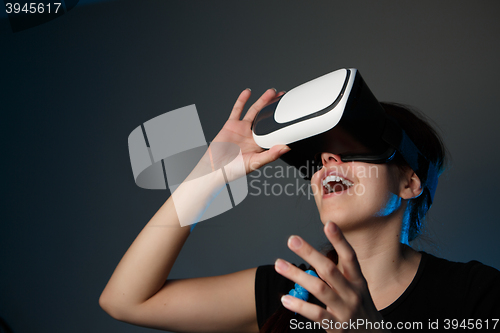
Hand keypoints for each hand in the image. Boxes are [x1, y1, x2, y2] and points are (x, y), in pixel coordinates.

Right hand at [212, 88, 290, 174]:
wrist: (215, 168)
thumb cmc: (233, 170)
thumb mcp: (255, 163)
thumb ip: (271, 155)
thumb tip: (285, 148)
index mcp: (260, 145)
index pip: (273, 131)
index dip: (280, 122)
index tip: (289, 114)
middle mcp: (252, 135)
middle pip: (265, 118)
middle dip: (274, 107)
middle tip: (282, 96)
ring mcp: (242, 129)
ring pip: (254, 111)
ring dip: (262, 101)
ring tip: (271, 92)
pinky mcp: (231, 125)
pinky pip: (237, 110)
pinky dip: (242, 100)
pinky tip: (248, 92)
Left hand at [274, 222, 389, 331]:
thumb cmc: (360, 308)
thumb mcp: (356, 289)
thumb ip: (338, 274)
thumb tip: (315, 256)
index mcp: (358, 281)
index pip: (350, 257)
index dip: (340, 240)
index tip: (328, 224)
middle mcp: (353, 293)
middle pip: (330, 269)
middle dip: (310, 253)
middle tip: (292, 239)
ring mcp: (345, 310)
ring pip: (319, 289)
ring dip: (297, 275)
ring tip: (279, 264)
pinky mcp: (337, 327)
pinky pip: (316, 314)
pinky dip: (300, 306)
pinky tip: (285, 298)